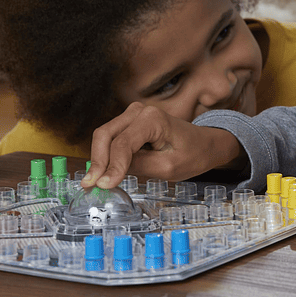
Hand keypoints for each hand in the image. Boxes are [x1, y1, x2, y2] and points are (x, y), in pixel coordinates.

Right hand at [81, 102, 244, 189]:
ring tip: (95, 181)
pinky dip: (105, 155)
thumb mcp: (167, 167)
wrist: (205, 144)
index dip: (111, 166)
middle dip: (97, 161)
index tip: (104, 185)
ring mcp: (133, 114)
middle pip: (105, 135)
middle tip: (90, 184)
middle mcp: (139, 111)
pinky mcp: (130, 123)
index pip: (122, 144)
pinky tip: (103, 172)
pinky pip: (111, 138)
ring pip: (104, 136)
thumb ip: (137, 167)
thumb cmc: (193, 154)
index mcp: (152, 118)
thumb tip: (109, 173)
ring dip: (99, 158)